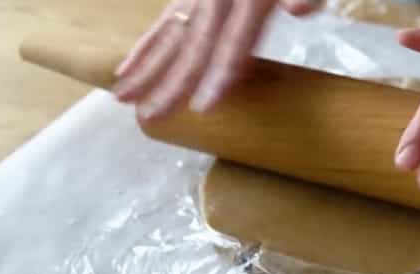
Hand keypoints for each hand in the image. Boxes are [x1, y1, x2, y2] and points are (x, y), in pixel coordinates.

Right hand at [113, 0, 313, 120]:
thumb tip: (297, 9)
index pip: (234, 42)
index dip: (220, 74)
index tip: (203, 107)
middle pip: (193, 45)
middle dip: (171, 83)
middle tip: (151, 117)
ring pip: (171, 35)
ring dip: (147, 68)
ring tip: (122, 97)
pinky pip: (165, 21)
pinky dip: (146, 45)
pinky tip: (127, 67)